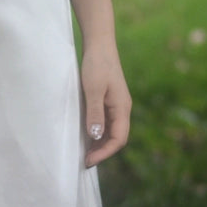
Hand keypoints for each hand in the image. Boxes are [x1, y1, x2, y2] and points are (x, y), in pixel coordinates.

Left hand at [81, 43, 131, 167]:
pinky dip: (97, 133)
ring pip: (110, 131)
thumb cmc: (96, 65)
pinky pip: (105, 123)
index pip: (118, 139)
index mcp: (122, 108)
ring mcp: (115, 105)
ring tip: (84, 153)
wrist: (99, 45)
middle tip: (84, 161)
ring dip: (99, 144)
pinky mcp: (107, 101)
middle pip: (116, 138)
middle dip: (102, 151)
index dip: (105, 152)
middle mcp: (122, 109)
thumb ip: (95, 113)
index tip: (88, 160)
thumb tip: (96, 136)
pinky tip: (85, 136)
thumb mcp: (93, 89)